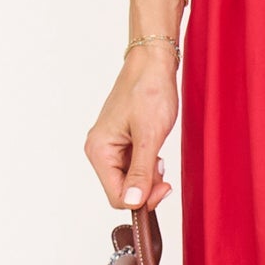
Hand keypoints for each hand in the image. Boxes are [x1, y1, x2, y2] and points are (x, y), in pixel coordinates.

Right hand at [84, 48, 177, 210]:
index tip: (165, 188)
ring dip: (148, 175)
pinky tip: (155, 150)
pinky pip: (133, 165)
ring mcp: (110, 146)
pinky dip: (147, 164)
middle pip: (122, 189)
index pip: (117, 196)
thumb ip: (141, 172)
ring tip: (159, 153)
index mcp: (99, 150)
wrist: (153, 63)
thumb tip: (133, 202)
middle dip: (146, 186)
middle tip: (164, 171)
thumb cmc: (150, 90)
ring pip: (130, 179)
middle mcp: (99, 150)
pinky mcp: (121, 141)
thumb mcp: (150, 136)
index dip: (142, 199)